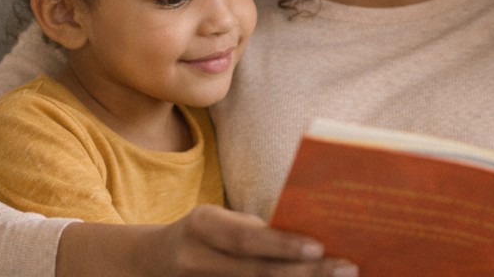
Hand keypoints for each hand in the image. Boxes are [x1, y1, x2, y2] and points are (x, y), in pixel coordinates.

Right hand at [58, 204, 357, 276]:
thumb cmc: (202, 236)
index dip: (281, 245)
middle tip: (347, 268)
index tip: (319, 246)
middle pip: (257, 274)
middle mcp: (195, 261)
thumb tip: (312, 235)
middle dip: (306, 274)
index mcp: (201, 226)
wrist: (146, 264)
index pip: (246, 238)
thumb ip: (253, 230)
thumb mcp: (218, 221)